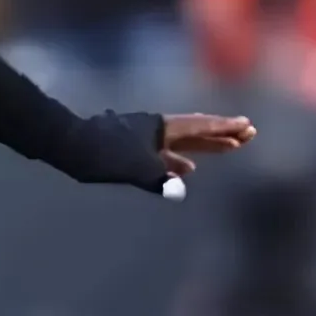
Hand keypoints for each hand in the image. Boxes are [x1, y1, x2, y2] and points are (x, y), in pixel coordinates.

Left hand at [58, 110, 251, 194]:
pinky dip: (179, 160)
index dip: (226, 128)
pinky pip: (164, 152)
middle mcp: (155, 127)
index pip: (201, 126)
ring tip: (229, 149)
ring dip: (204, 147)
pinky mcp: (130, 146)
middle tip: (249, 136)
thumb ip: (158, 179)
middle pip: (196, 131)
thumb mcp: (132, 168)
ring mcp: (142, 136)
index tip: (248, 126)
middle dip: (222, 135)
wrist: (67, 144)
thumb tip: (179, 189)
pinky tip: (186, 170)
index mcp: (160, 127)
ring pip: (181, 141)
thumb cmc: (101, 154)